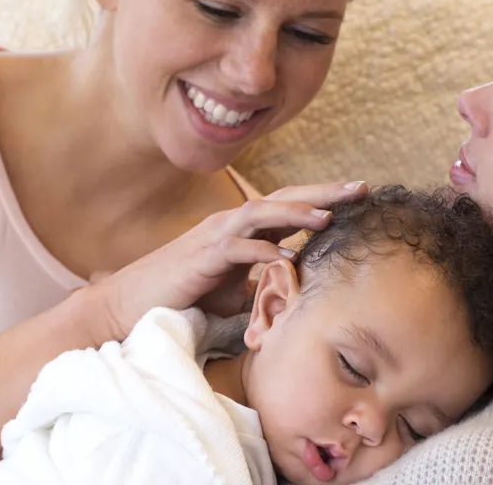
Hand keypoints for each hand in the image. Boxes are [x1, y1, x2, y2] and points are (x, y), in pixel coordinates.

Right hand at [83, 181, 367, 341]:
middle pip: (282, 198)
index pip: (288, 206)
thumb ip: (262, 283)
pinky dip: (265, 250)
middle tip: (360, 188)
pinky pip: (239, 248)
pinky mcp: (203, 257)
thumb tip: (293, 290)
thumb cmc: (183, 296)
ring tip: (330, 216)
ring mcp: (215, 236)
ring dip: (297, 213)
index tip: (357, 196)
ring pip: (262, 213)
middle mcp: (230, 224)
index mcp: (241, 229)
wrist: (133, 303)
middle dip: (322, 193)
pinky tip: (289, 257)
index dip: (322, 198)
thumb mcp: (233, 290)